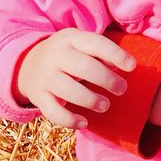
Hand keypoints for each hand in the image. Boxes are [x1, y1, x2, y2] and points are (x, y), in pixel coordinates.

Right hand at [15, 30, 134, 128]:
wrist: (28, 64)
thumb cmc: (68, 55)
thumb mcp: (82, 46)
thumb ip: (102, 53)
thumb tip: (126, 65)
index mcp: (70, 38)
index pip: (95, 43)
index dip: (116, 54)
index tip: (132, 66)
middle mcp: (55, 55)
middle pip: (84, 67)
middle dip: (107, 80)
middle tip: (121, 89)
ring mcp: (44, 76)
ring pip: (68, 90)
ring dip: (91, 100)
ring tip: (105, 105)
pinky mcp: (38, 97)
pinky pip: (53, 112)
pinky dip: (70, 120)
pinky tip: (84, 123)